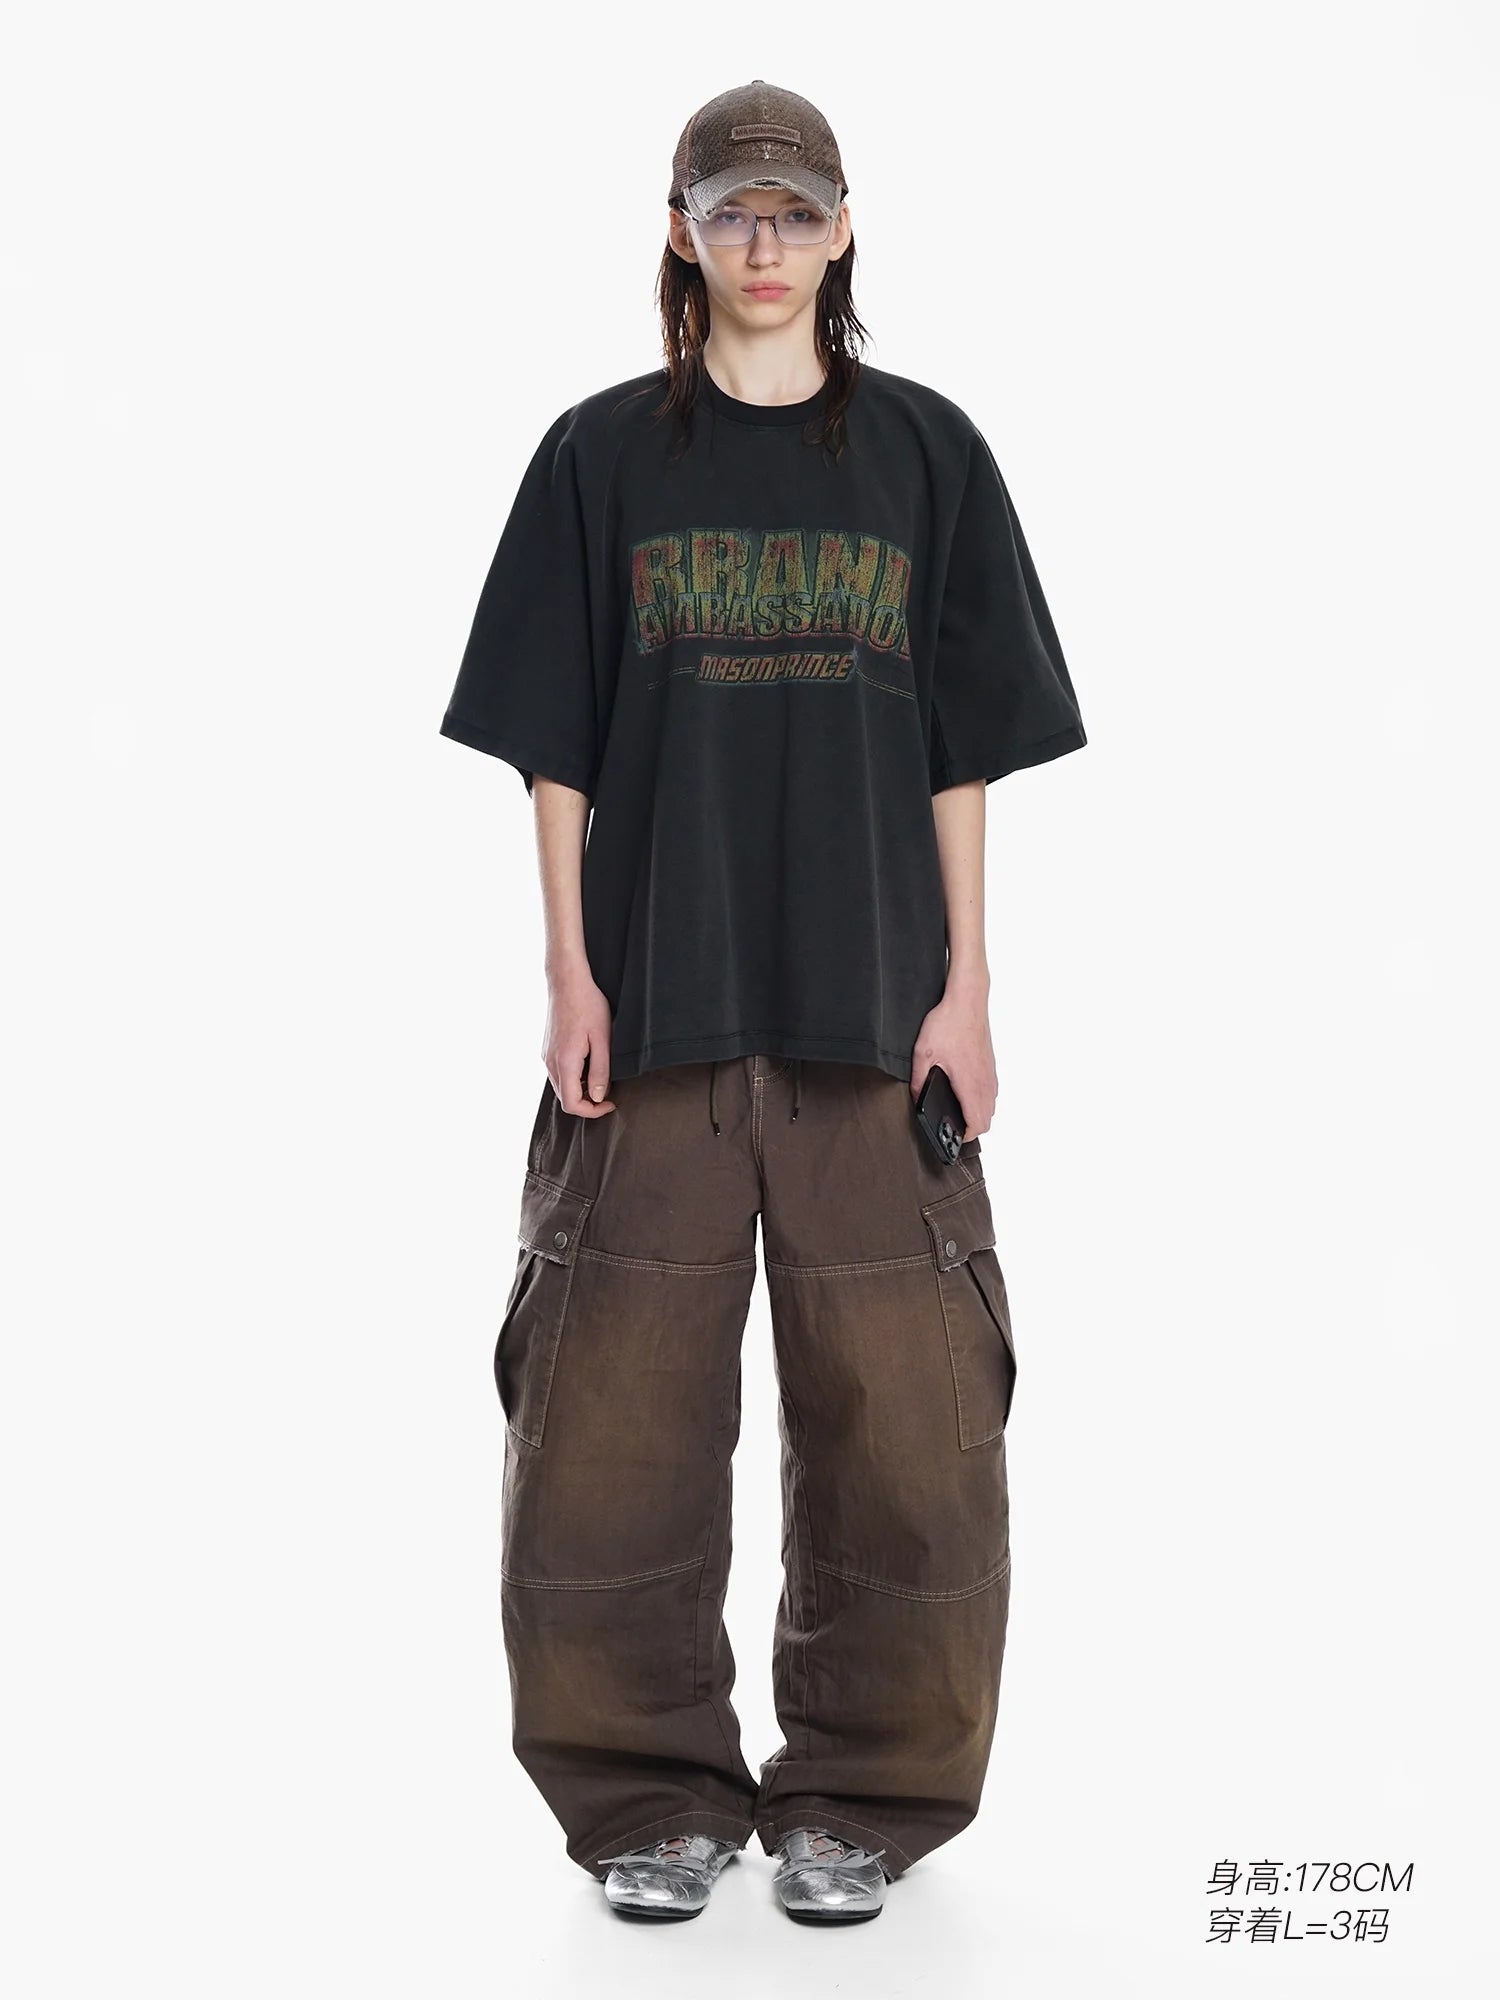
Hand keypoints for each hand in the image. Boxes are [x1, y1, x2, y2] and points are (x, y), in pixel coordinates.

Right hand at [543, 965, 616, 1116]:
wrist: (567, 981)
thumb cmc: (588, 1005)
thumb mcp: (602, 1039)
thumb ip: (601, 1071)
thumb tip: (599, 1097)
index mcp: (564, 1062)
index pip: (572, 1105)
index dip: (592, 1111)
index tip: (611, 1103)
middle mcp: (550, 1063)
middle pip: (565, 1099)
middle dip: (588, 1103)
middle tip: (609, 1092)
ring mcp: (546, 1056)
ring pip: (562, 1087)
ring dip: (581, 1090)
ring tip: (601, 1076)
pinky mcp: (547, 1049)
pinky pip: (559, 1074)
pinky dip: (574, 1078)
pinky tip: (589, 1064)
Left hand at [910, 972, 996, 1139]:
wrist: (967, 1000)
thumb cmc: (948, 1024)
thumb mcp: (923, 1054)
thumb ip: (920, 1081)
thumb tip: (918, 1099)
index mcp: (969, 1083)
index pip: (977, 1123)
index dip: (965, 1136)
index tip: (952, 1136)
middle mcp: (984, 1081)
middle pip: (987, 1119)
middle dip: (972, 1128)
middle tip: (953, 1126)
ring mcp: (990, 1072)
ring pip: (991, 1105)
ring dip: (978, 1113)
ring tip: (958, 1112)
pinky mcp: (990, 1063)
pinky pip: (991, 1091)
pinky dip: (982, 1099)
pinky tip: (965, 1090)